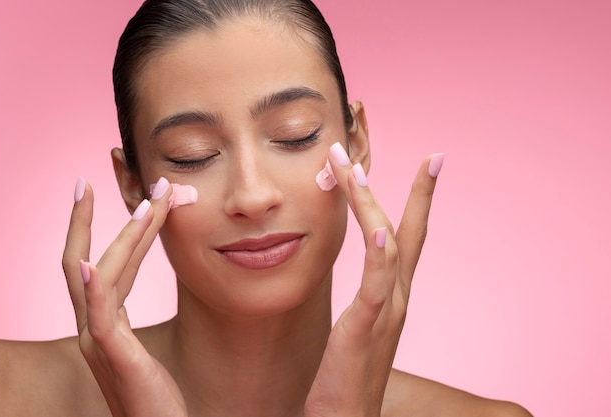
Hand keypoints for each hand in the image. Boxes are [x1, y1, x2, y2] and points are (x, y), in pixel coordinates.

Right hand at [62, 177, 186, 416]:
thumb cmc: (153, 396)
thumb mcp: (139, 348)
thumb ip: (127, 318)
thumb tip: (129, 288)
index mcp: (101, 323)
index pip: (94, 266)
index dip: (99, 229)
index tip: (107, 193)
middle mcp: (92, 328)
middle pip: (83, 262)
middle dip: (91, 219)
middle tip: (100, 177)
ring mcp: (98, 341)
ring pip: (99, 276)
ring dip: (123, 236)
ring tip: (146, 203)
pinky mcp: (113, 355)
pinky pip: (100, 314)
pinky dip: (93, 286)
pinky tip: (90, 261)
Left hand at [305, 143, 442, 416]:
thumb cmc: (345, 375)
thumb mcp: (358, 325)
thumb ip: (365, 296)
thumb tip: (364, 274)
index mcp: (392, 296)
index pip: (408, 239)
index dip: (421, 201)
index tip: (430, 165)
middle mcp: (396, 299)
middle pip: (409, 234)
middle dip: (419, 193)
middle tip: (430, 155)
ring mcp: (385, 313)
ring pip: (386, 247)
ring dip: (372, 205)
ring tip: (357, 170)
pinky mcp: (365, 328)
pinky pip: (375, 286)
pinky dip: (379, 256)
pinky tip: (378, 229)